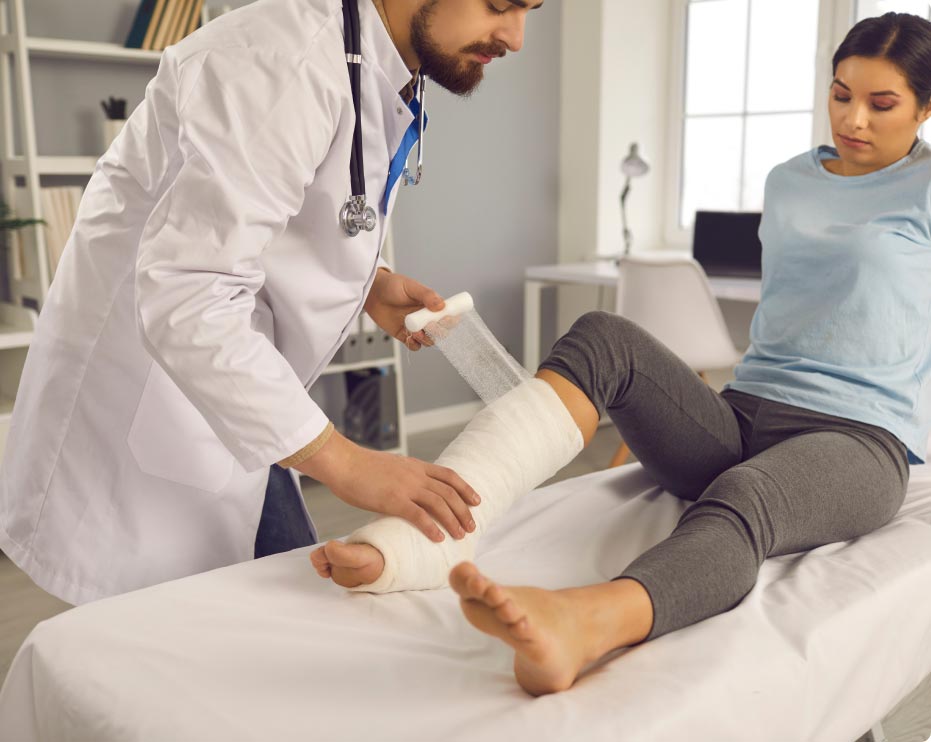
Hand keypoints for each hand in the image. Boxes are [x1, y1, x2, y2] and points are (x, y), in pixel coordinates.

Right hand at [297, 431, 480, 541]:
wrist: (342, 463)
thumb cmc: (360, 467)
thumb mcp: (390, 466)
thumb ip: (404, 476)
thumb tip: (410, 487)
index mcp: (415, 466)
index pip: (449, 476)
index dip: (465, 488)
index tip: (476, 500)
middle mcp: (416, 475)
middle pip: (449, 492)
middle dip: (464, 510)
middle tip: (472, 526)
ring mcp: (406, 487)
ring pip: (439, 504)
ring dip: (453, 520)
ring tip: (460, 535)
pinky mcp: (393, 500)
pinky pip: (419, 516)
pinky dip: (432, 528)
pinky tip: (438, 538)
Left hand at [364, 269, 443, 350]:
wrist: (372, 293)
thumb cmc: (391, 285)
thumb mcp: (411, 286)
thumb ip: (427, 295)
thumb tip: (442, 305)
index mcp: (431, 305)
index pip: (448, 316)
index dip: (450, 320)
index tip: (446, 319)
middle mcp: (425, 318)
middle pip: (441, 332)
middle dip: (438, 332)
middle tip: (428, 326)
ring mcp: (416, 327)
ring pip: (429, 341)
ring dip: (426, 339)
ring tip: (415, 331)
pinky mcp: (404, 335)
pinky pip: (414, 346)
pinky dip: (414, 344)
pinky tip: (410, 337)